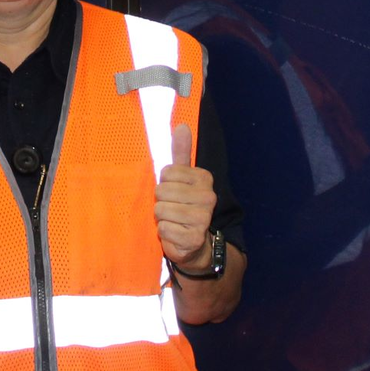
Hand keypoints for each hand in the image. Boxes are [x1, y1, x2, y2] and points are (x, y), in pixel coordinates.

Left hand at [155, 124, 216, 269]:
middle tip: (172, 209)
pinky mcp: (193, 238)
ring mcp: (202, 218)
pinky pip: (164, 229)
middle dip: (161, 201)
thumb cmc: (183, 206)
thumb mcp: (182, 178)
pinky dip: (164, 233)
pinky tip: (175, 234)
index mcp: (204, 178)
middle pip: (162, 191)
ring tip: (173, 221)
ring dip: (162, 218)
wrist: (195, 245)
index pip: (167, 172)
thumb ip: (181, 152)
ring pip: (161, 210)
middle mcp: (208, 197)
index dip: (165, 184)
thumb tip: (182, 125)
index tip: (174, 192)